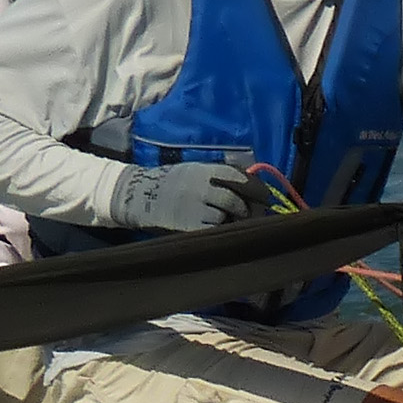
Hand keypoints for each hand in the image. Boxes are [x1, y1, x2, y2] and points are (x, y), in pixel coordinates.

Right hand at [113, 160, 268, 231]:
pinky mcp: (189, 227)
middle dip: (248, 210)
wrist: (137, 196)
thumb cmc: (170, 183)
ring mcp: (196, 208)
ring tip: (233, 225)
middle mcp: (202, 187)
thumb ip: (219, 173)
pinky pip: (214, 231)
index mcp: (205, 170)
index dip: (257, 188)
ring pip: (227, 218)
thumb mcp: (194, 169)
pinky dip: (220, 233)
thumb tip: (251, 179)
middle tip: (252, 216)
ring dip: (235, 223)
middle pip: (236, 201)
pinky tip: (218, 233)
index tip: (266, 197)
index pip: (239, 177)